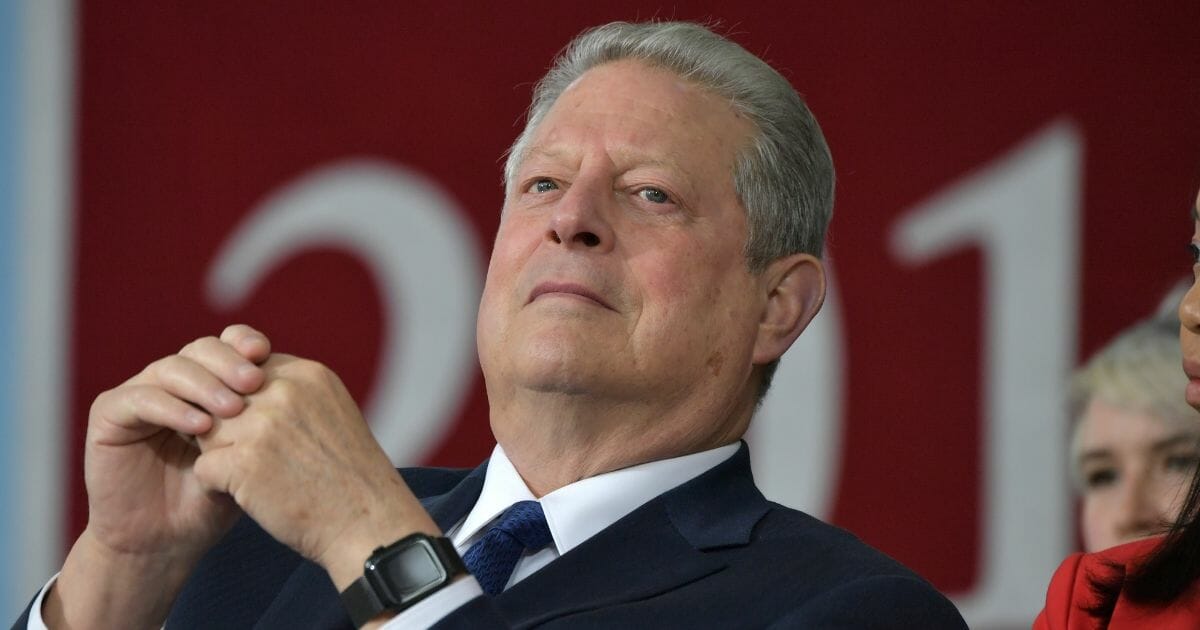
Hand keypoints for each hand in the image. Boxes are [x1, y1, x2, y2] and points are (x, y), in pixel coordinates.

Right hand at [46, 325, 270, 628]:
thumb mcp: (248, 456)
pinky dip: (172, 408)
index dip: (246, 344)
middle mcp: (173, 381)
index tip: (269, 354)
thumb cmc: (215, 500)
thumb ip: (264, 419)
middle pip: (201, 350)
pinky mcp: (109, 414)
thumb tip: (299, 385)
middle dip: (229, 362)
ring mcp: (139, 393)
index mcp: (208, 382)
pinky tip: (200, 425)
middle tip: (255, 381)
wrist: (166, 542)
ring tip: (233, 408)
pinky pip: (141, 399)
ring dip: (205, 385)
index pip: (228, 346)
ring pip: (172, 368)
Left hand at [192, 353, 439, 589]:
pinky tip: (253, 497)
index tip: (264, 433)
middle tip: (262, 461)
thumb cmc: (349, 477)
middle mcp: (283, 390)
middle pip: (220, 400)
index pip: (242, 368)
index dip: (243, 403)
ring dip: (223, 458)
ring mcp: (262, 424)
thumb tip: (242, 388)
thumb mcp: (331, 413)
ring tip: (259, 479)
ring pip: (206, 433)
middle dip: (229, 430)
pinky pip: (204, 468)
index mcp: (306, 374)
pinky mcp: (244, 462)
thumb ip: (292, 395)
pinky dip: (219, 488)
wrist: (368, 524)